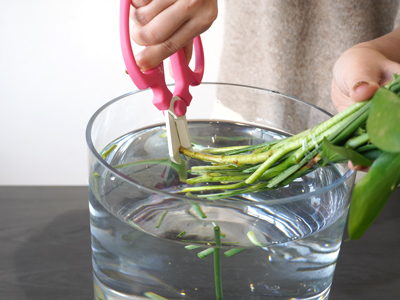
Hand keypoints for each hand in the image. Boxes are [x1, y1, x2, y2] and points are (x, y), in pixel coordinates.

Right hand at [130, 0, 217, 71]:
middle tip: (139, 34)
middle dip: (138, 38)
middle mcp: (192, 2)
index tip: (138, 65)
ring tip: (149, 8)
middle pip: (151, 34)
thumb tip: (173, 73)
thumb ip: (184, 45)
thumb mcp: (198, 19)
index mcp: (203, 19)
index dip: (151, 58)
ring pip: (141, 14)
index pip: (172, 45)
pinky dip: (137, 1)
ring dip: (138, 15)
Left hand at [331, 29, 399, 170]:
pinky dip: (363, 158)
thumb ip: (360, 80)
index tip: (394, 142)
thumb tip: (363, 91)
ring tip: (359, 166)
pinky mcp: (373, 134)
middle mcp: (399, 112)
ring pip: (387, 146)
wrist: (351, 72)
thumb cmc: (360, 64)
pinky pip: (370, 149)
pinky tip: (354, 164)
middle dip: (392, 151)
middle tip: (372, 162)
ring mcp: (388, 126)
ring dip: (376, 160)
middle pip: (397, 136)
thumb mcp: (359, 68)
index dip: (397, 131)